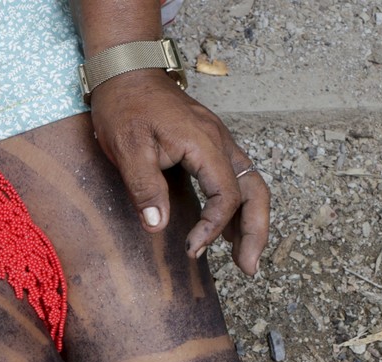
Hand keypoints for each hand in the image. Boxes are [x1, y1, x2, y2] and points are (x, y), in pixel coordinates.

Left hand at [88, 68, 269, 274]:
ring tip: (245, 259)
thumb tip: (158, 227)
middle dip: (256, 231)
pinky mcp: (211, 146)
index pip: (226, 195)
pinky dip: (240, 207)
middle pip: (255, 190)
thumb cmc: (125, 108)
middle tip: (249, 269)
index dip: (213, 228)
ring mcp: (219, 142)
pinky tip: (230, 232)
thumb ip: (145, 187)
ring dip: (253, 222)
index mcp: (204, 143)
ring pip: (252, 184)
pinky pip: (237, 178)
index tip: (191, 249)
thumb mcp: (127, 149)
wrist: (127, 73)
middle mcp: (220, 142)